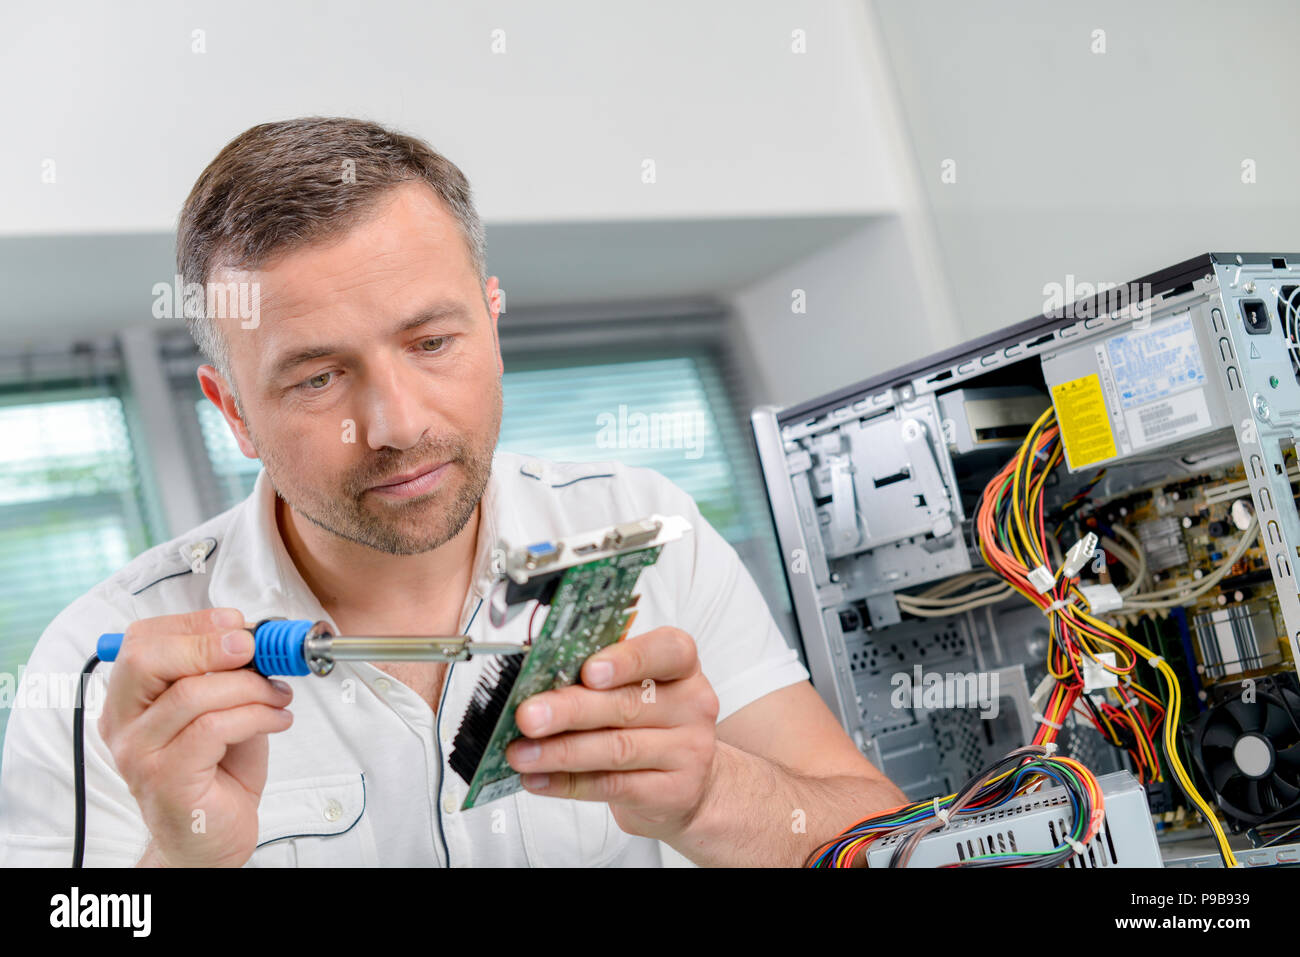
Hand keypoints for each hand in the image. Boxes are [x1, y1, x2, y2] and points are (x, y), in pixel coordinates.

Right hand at [97, 607, 294, 866]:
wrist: (210, 838)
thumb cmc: (216, 773)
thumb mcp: (222, 709)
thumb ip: (227, 674)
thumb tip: (255, 637)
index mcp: (130, 699)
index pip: (141, 641)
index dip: (193, 623)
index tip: (238, 624)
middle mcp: (124, 724)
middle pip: (147, 659)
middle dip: (208, 643)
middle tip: (252, 649)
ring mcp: (140, 754)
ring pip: (192, 693)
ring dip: (250, 686)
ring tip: (278, 695)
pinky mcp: (166, 779)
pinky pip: (213, 728)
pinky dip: (256, 715)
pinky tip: (277, 719)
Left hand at [505, 626, 719, 841]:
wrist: (688, 784)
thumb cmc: (651, 723)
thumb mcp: (636, 687)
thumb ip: (598, 677)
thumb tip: (537, 679)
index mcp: (681, 666)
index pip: (668, 651)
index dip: (628, 659)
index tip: (587, 670)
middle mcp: (691, 705)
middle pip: (628, 704)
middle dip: (570, 709)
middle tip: (528, 714)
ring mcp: (687, 750)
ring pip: (617, 749)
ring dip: (561, 751)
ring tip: (522, 752)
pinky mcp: (673, 792)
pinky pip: (613, 786)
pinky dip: (568, 782)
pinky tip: (539, 777)